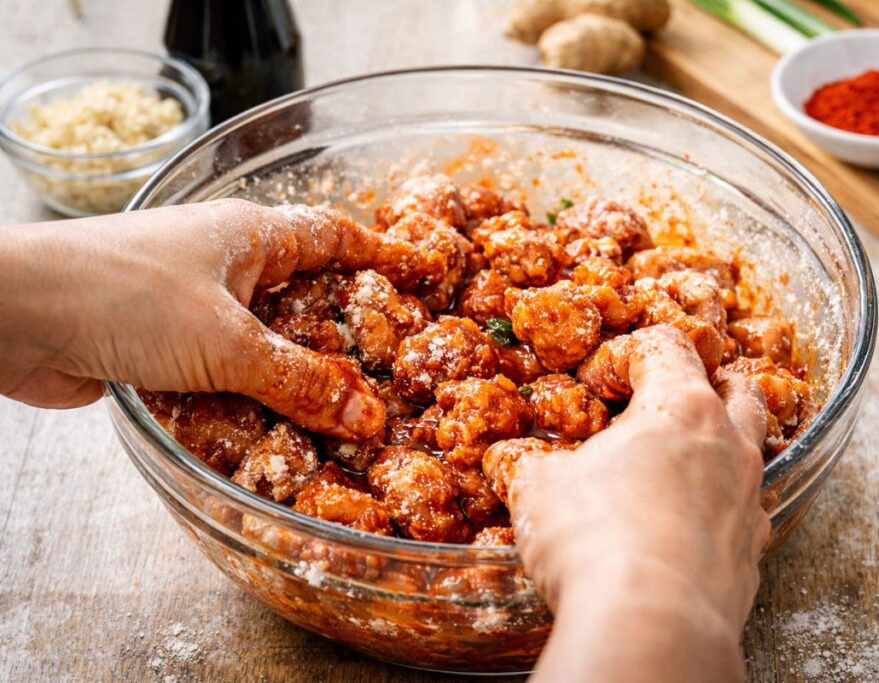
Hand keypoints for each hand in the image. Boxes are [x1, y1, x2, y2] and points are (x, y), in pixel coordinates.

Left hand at [0, 199, 385, 439]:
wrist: (9, 315)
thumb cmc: (121, 295)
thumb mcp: (227, 341)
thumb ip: (301, 381)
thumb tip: (371, 417)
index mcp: (252, 237)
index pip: (336, 235)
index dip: (384, 255)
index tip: (427, 281)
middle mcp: (228, 268)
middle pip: (306, 298)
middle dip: (348, 336)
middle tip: (394, 374)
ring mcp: (194, 309)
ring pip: (266, 346)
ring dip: (297, 381)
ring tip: (344, 420)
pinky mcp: (165, 351)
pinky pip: (227, 379)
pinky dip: (252, 405)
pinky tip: (275, 439)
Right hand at [505, 325, 768, 681]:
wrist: (652, 624)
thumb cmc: (595, 539)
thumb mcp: (538, 489)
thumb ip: (530, 464)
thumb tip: (510, 460)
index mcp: (679, 407)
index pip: (667, 347)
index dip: (636, 350)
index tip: (611, 369)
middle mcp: (727, 444)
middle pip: (736, 389)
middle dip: (711, 382)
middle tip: (683, 388)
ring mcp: (749, 499)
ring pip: (754, 449)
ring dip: (729, 442)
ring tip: (700, 451)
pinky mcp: (752, 553)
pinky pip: (747, 514)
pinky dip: (726, 507)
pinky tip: (700, 524)